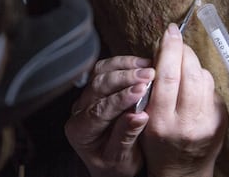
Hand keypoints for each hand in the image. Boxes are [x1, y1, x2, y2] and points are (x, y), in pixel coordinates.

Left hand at [65, 56, 154, 176]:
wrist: (112, 163)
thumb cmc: (115, 165)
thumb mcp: (121, 159)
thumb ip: (126, 137)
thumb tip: (140, 116)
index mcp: (80, 131)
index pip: (99, 110)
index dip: (121, 99)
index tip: (141, 90)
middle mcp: (80, 111)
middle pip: (98, 85)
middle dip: (124, 78)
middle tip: (149, 75)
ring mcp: (87, 97)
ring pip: (100, 72)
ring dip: (125, 66)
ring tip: (148, 66)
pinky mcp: (98, 88)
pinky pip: (107, 69)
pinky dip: (124, 63)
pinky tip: (142, 64)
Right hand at [140, 23, 228, 176]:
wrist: (182, 171)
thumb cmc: (158, 144)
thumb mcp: (144, 120)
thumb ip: (150, 91)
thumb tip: (160, 54)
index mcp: (161, 122)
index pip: (166, 76)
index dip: (169, 49)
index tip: (169, 32)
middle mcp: (187, 123)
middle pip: (189, 73)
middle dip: (183, 50)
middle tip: (176, 40)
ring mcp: (208, 122)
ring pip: (204, 78)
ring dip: (193, 64)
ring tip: (183, 65)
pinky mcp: (221, 121)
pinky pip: (213, 89)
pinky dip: (203, 80)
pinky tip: (194, 86)